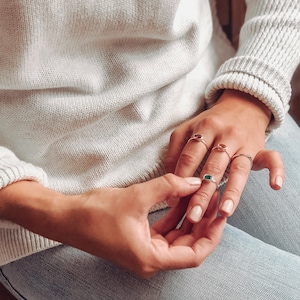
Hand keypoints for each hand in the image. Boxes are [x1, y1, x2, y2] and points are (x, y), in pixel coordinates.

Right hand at [0, 175, 225, 277]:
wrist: (67, 217)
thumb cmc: (96, 212)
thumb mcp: (137, 196)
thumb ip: (169, 186)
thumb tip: (193, 181)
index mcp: (151, 258)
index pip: (194, 254)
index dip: (211, 234)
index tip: (220, 215)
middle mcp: (150, 260)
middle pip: (188, 246)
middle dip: (202, 223)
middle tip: (212, 199)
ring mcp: (144, 252)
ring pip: (177, 239)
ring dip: (188, 219)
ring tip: (199, 197)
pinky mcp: (138, 241)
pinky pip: (164, 233)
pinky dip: (174, 219)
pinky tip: (181, 201)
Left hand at [164, 89, 283, 222]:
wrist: (241, 104)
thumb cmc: (210, 122)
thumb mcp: (188, 129)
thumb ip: (176, 150)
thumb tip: (171, 177)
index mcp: (204, 129)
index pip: (190, 156)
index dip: (180, 178)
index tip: (174, 200)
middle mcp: (224, 135)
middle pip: (212, 166)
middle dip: (202, 192)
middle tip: (194, 215)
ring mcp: (244, 142)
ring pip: (238, 168)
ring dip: (232, 191)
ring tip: (224, 212)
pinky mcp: (260, 147)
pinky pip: (271, 157)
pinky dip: (276, 170)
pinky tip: (275, 186)